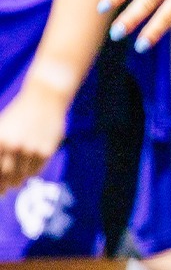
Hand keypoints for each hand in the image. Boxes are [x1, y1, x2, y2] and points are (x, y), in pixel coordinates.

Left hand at [0, 79, 68, 194]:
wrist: (44, 99)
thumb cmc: (17, 117)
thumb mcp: (0, 130)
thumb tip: (0, 177)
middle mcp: (14, 147)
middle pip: (5, 178)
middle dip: (3, 187)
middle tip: (3, 190)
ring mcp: (31, 150)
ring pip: (21, 177)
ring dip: (17, 179)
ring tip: (17, 174)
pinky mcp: (46, 151)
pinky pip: (36, 171)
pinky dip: (30, 172)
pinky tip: (30, 163)